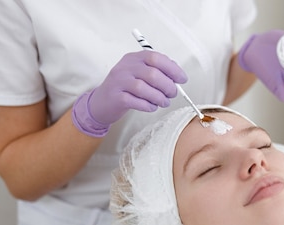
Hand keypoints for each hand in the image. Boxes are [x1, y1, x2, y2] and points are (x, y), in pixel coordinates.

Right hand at [72, 50, 186, 135]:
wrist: (101, 103)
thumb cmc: (126, 88)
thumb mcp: (139, 74)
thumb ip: (157, 71)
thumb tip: (178, 75)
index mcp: (133, 58)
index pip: (156, 58)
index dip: (172, 69)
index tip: (182, 79)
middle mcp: (125, 67)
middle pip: (153, 74)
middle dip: (168, 86)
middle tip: (173, 94)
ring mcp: (119, 82)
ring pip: (145, 89)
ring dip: (159, 98)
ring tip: (163, 102)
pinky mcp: (116, 97)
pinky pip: (137, 102)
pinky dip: (148, 106)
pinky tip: (151, 107)